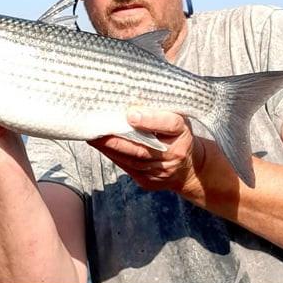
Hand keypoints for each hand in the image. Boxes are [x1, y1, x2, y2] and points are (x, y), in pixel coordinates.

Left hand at [88, 108, 204, 191]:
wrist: (190, 167)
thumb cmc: (175, 134)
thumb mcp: (175, 117)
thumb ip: (157, 110)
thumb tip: (129, 101)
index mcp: (182, 132)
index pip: (170, 124)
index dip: (150, 120)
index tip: (130, 114)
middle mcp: (174, 154)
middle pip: (144, 148)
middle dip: (117, 140)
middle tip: (97, 129)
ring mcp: (162, 171)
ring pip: (132, 161)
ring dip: (110, 149)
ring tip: (93, 137)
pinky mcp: (150, 181)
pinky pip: (128, 169)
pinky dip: (113, 156)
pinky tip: (101, 147)